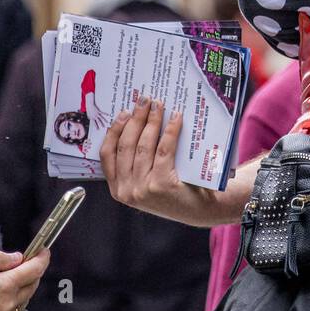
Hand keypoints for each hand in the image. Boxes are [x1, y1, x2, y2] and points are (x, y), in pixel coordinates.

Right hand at [0, 248, 49, 310]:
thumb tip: (17, 258)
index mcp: (3, 287)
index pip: (34, 271)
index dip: (41, 259)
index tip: (44, 252)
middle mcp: (7, 306)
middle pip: (31, 286)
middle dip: (31, 273)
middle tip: (22, 265)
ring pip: (22, 302)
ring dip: (19, 290)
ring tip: (1, 284)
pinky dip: (8, 306)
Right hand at [101, 97, 221, 225]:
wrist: (202, 210)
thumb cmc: (175, 191)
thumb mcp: (146, 182)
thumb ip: (135, 162)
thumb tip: (134, 121)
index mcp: (118, 189)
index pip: (106, 154)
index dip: (114, 130)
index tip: (124, 112)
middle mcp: (127, 190)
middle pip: (126, 145)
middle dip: (135, 119)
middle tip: (144, 101)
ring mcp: (142, 189)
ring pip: (144, 145)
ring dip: (152, 121)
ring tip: (159, 105)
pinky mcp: (161, 184)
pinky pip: (164, 149)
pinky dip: (170, 130)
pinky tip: (175, 118)